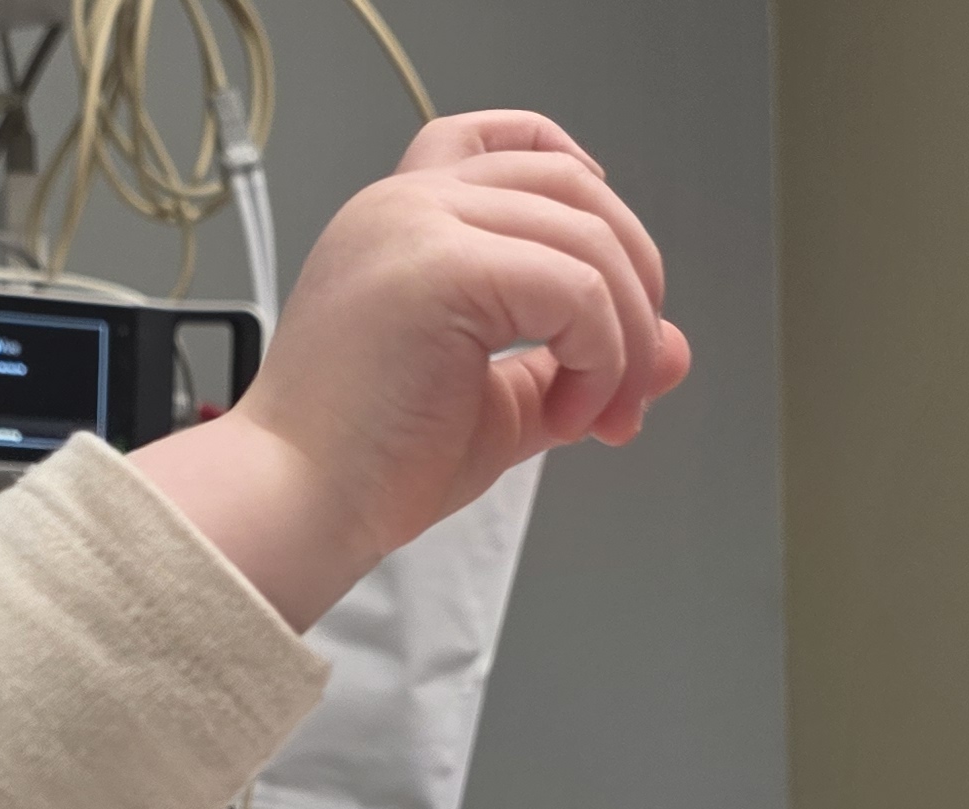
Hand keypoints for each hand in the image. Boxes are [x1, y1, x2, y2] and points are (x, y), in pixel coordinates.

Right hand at [132, 110, 692, 628]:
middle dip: (635, 284)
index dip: (579, 178)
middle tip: (631, 384)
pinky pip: (578, 292)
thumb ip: (578, 363)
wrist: (295, 508)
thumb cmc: (366, 467)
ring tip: (599, 417)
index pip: (502, 140)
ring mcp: (420, 227)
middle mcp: (405, 205)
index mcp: (399, 220)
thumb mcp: (496, 401)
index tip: (607, 263)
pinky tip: (569, 418)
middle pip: (574, 186)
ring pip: (590, 240)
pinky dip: (601, 359)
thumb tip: (673, 350)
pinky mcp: (443, 269)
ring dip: (626, 340)